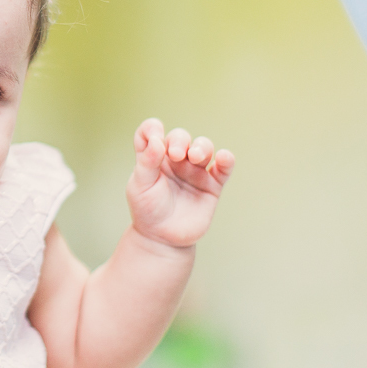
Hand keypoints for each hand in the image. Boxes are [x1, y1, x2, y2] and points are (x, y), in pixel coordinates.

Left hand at [125, 118, 233, 248]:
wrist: (162, 239)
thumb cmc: (147, 210)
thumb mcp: (140, 186)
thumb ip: (147, 162)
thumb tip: (158, 140)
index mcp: (153, 157)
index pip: (151, 132)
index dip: (152, 129)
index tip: (154, 136)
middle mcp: (175, 161)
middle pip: (180, 137)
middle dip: (180, 140)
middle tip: (178, 155)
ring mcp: (194, 171)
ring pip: (203, 148)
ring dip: (202, 147)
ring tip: (196, 157)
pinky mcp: (211, 185)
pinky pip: (223, 168)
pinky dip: (226, 160)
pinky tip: (224, 158)